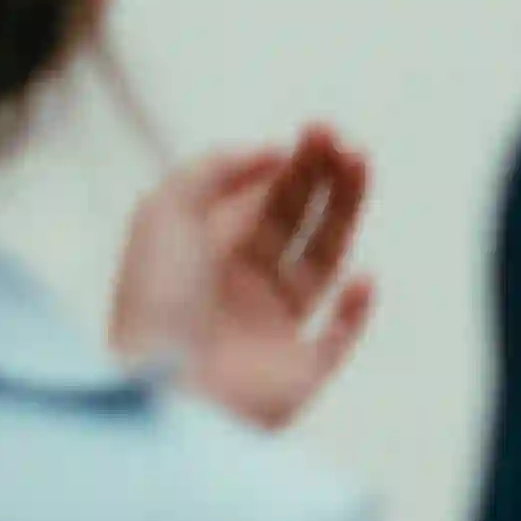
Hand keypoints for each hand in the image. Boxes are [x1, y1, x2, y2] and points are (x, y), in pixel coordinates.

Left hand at [115, 128, 377, 426]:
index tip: (314, 133)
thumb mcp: (164, 211)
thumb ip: (213, 168)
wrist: (167, 388)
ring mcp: (272, 330)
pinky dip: (357, 309)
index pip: (259, 198)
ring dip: (346, 216)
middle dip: (323, 178)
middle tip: (347, 143)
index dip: (290, 163)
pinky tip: (362, 276)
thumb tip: (272, 152)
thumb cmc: (156, 302)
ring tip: (364, 168)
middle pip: (295, 222)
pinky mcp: (300, 371)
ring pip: (323, 264)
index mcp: (206, 253)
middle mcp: (241, 287)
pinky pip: (338, 336)